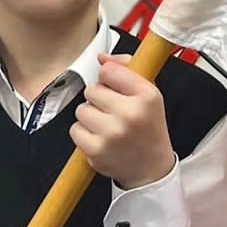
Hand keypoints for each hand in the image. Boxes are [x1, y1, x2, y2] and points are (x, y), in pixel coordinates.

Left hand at [71, 54, 175, 189]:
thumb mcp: (149, 94)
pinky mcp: (96, 150)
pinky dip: (83, 133)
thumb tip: (102, 58)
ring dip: (90, 116)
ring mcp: (112, 133)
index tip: (116, 88)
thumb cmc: (148, 127)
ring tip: (107, 126)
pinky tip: (100, 138)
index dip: (109, 78)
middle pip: (92, 90)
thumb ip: (126, 69)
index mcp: (146, 95)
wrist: (151, 168)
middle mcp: (131, 113)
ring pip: (81, 109)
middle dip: (98, 99)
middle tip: (113, 111)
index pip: (110, 71)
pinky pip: (75, 130)